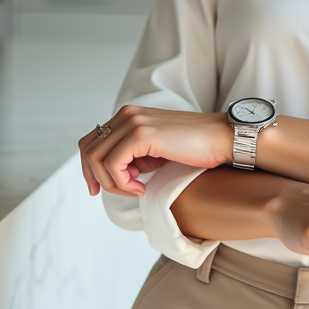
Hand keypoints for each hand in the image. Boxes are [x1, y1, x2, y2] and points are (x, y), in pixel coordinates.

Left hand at [78, 106, 230, 196]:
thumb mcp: (155, 150)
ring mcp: (132, 122)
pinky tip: (141, 187)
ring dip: (112, 182)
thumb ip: (133, 156)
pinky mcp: (141, 134)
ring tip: (135, 190)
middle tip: (112, 193)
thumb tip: (114, 175)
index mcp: (128, 115)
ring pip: (98, 158)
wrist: (221, 138)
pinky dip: (123, 182)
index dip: (88, 168)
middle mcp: (126, 114)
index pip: (91, 141)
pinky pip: (114, 164)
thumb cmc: (194, 147)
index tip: (97, 188)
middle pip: (88, 149)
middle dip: (95, 177)